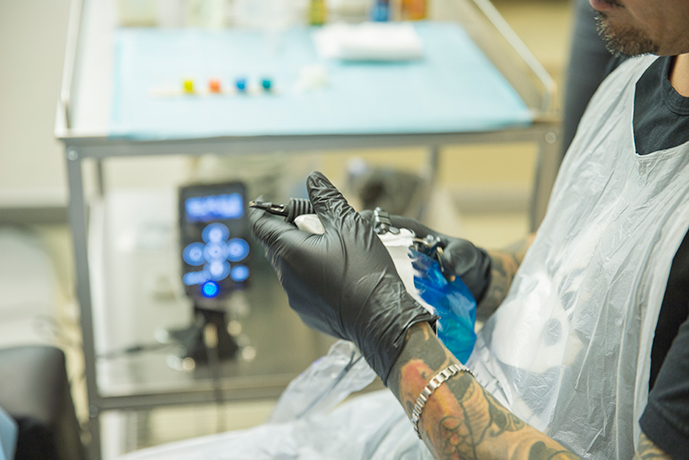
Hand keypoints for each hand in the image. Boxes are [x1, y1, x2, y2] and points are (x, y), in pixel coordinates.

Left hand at [249, 172, 436, 384]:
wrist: (382, 317)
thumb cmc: (365, 271)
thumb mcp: (348, 224)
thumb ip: (327, 198)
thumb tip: (314, 179)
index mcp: (289, 252)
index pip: (261, 225)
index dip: (264, 210)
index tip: (268, 202)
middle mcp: (286, 278)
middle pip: (278, 244)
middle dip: (293, 229)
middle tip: (320, 222)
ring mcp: (296, 299)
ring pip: (292, 266)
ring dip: (306, 252)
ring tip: (337, 248)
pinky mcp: (308, 313)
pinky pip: (304, 286)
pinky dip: (314, 274)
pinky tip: (340, 272)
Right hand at [359, 212, 490, 302]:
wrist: (468, 281)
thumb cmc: (464, 259)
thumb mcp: (464, 253)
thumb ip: (458, 255)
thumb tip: (447, 264)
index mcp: (410, 231)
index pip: (383, 221)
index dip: (367, 223)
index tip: (355, 229)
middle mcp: (398, 246)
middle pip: (370, 243)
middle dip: (359, 249)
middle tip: (350, 259)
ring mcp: (396, 265)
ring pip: (373, 264)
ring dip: (364, 271)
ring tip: (353, 281)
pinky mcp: (397, 282)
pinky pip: (383, 283)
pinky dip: (375, 289)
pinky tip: (366, 299)